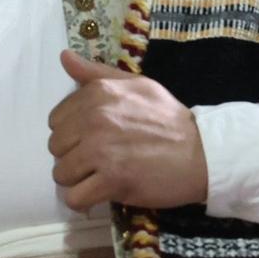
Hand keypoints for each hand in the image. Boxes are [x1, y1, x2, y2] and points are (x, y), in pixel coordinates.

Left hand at [47, 50, 209, 210]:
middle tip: (100, 159)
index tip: (92, 138)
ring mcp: (102, 150)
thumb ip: (96, 74)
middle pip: (55, 148)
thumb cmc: (168, 119)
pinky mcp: (112, 180)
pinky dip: (84, 200)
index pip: (55, 120)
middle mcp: (95, 119)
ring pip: (61, 174)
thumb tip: (64, 57)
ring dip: (78, 179)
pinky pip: (75, 197)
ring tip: (101, 176)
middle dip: (73, 156)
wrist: (202, 152)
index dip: (72, 132)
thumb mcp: (136, 85)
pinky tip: (101, 193)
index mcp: (98, 94)